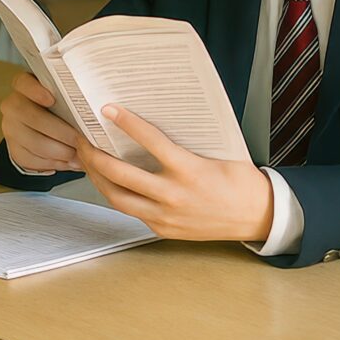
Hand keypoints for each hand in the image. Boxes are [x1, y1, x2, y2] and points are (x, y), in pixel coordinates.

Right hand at [0, 73, 82, 173]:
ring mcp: (10, 128)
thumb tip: (101, 109)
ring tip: (78, 155)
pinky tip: (67, 162)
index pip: (24, 83)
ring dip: (60, 152)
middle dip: (62, 132)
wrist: (42, 125)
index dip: (36, 91)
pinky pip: (31, 160)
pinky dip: (52, 163)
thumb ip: (74, 97)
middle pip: (34, 118)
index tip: (52, 99)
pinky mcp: (13, 148)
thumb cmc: (60, 106)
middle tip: (81, 140)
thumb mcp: (65, 95)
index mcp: (24, 86)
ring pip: (34, 143)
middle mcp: (12, 105)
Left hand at [76, 105, 276, 242]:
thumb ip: (187, 144)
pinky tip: (109, 183)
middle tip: (82, 139)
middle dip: (95, 155)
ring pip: (117, 197)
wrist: (257, 217)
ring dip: (97, 178)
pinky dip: (116, 195)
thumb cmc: (241, 182)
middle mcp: (173, 195)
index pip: (151, 142)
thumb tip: (159, 123)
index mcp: (190, 171)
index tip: (108, 109)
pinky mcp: (163, 229)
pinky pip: (131, 211)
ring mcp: (165, 216)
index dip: (127, 124)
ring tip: (87, 162)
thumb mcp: (219, 155)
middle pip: (120, 174)